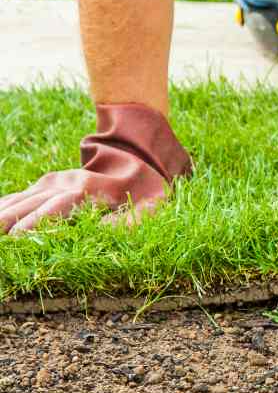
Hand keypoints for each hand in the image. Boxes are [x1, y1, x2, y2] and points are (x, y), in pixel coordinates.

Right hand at [0, 104, 191, 234]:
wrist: (139, 155)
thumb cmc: (146, 189)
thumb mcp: (148, 208)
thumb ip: (125, 224)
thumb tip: (99, 235)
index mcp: (88, 190)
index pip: (57, 208)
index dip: (37, 223)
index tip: (18, 238)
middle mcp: (65, 183)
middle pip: (32, 204)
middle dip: (10, 221)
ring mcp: (54, 182)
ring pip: (22, 198)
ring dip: (4, 213)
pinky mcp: (49, 184)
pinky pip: (21, 195)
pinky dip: (6, 205)